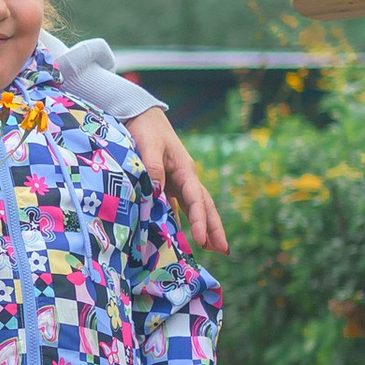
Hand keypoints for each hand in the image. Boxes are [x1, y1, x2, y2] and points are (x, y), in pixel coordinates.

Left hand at [126, 109, 226, 255]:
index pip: (196, 200)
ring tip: (210, 247)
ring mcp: (177, 180)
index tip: (203, 240)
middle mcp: (185, 177)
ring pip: (194, 207)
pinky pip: (176, 205)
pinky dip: (180, 220)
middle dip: (214, 228)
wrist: (140, 114)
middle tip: (224, 251)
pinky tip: (180, 234)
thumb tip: (157, 193)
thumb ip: (153, 168)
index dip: (200, 221)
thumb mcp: (148, 146)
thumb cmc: (145, 129)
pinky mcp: (166, 182)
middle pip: (204, 206)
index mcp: (185, 170)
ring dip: (202, 226)